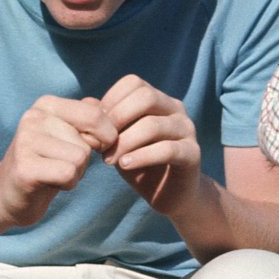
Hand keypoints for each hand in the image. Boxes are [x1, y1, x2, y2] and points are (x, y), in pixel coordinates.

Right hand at [0, 95, 104, 230]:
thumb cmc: (47, 162)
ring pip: (80, 158)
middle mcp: (33, 117)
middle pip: (88, 141)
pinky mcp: (25, 167)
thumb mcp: (69, 135)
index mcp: (46, 104)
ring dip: (76, 173)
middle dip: (84, 159)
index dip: (107, 136)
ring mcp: (26, 141)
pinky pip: (68, 174)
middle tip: (61, 163)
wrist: (8, 193)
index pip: (95, 113)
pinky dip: (68, 184)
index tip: (95, 148)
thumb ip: (87, 118)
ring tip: (54, 172)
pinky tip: (50, 183)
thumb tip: (103, 107)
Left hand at [92, 75, 201, 218]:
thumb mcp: (117, 142)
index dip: (110, 101)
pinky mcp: (192, 154)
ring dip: (125, 142)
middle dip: (117, 118)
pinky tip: (125, 165)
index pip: (133, 83)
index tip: (96, 127)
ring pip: (153, 125)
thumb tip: (86, 103)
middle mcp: (175, 109)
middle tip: (101, 143)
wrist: (169, 195)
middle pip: (146, 97)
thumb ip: (104, 123)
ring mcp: (187, 130)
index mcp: (158, 100)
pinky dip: (141, 156)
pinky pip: (167, 149)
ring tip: (108, 160)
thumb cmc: (140, 164)